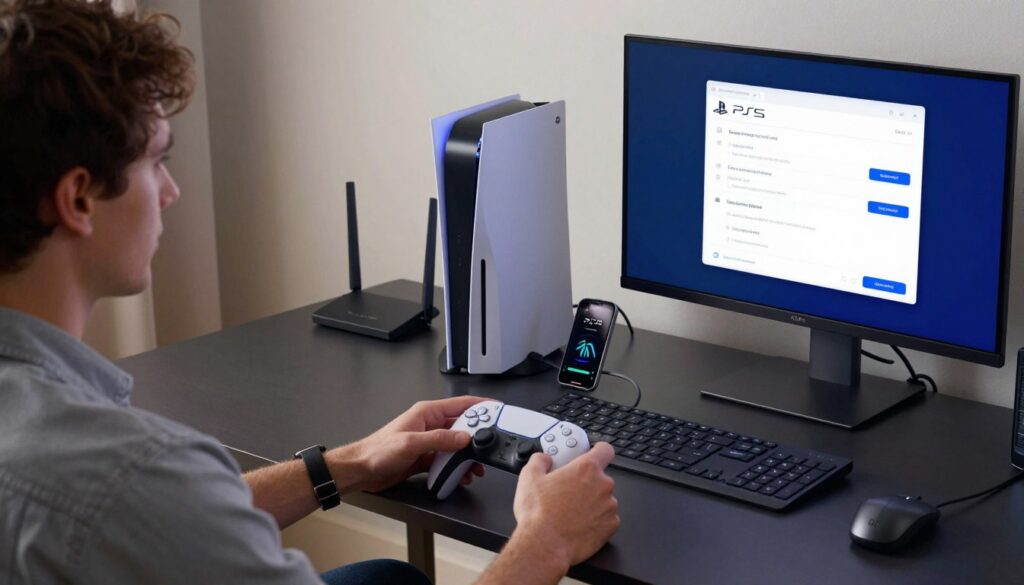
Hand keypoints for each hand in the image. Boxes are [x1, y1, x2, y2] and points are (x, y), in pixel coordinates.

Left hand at [333, 395, 488, 492]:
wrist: (361, 470)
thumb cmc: (378, 450)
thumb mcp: (411, 443)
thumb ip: (440, 440)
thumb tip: (464, 438)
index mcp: (427, 413)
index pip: (461, 405)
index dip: (481, 406)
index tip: (498, 411)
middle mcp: (429, 425)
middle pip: (462, 427)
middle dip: (477, 438)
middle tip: (490, 447)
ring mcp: (428, 442)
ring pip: (456, 446)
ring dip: (467, 457)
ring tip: (476, 468)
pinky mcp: (425, 458)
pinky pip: (447, 461)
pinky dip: (456, 468)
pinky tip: (461, 476)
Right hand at [511, 442, 618, 568]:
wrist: (544, 546)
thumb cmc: (538, 514)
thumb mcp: (529, 477)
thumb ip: (539, 460)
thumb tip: (544, 459)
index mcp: (586, 469)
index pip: (605, 450)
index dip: (599, 450)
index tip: (594, 453)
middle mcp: (602, 485)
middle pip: (601, 477)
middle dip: (587, 483)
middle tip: (568, 491)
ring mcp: (609, 507)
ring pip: (604, 499)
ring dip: (592, 503)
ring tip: (570, 512)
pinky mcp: (610, 526)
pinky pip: (606, 519)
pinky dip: (596, 521)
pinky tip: (578, 524)